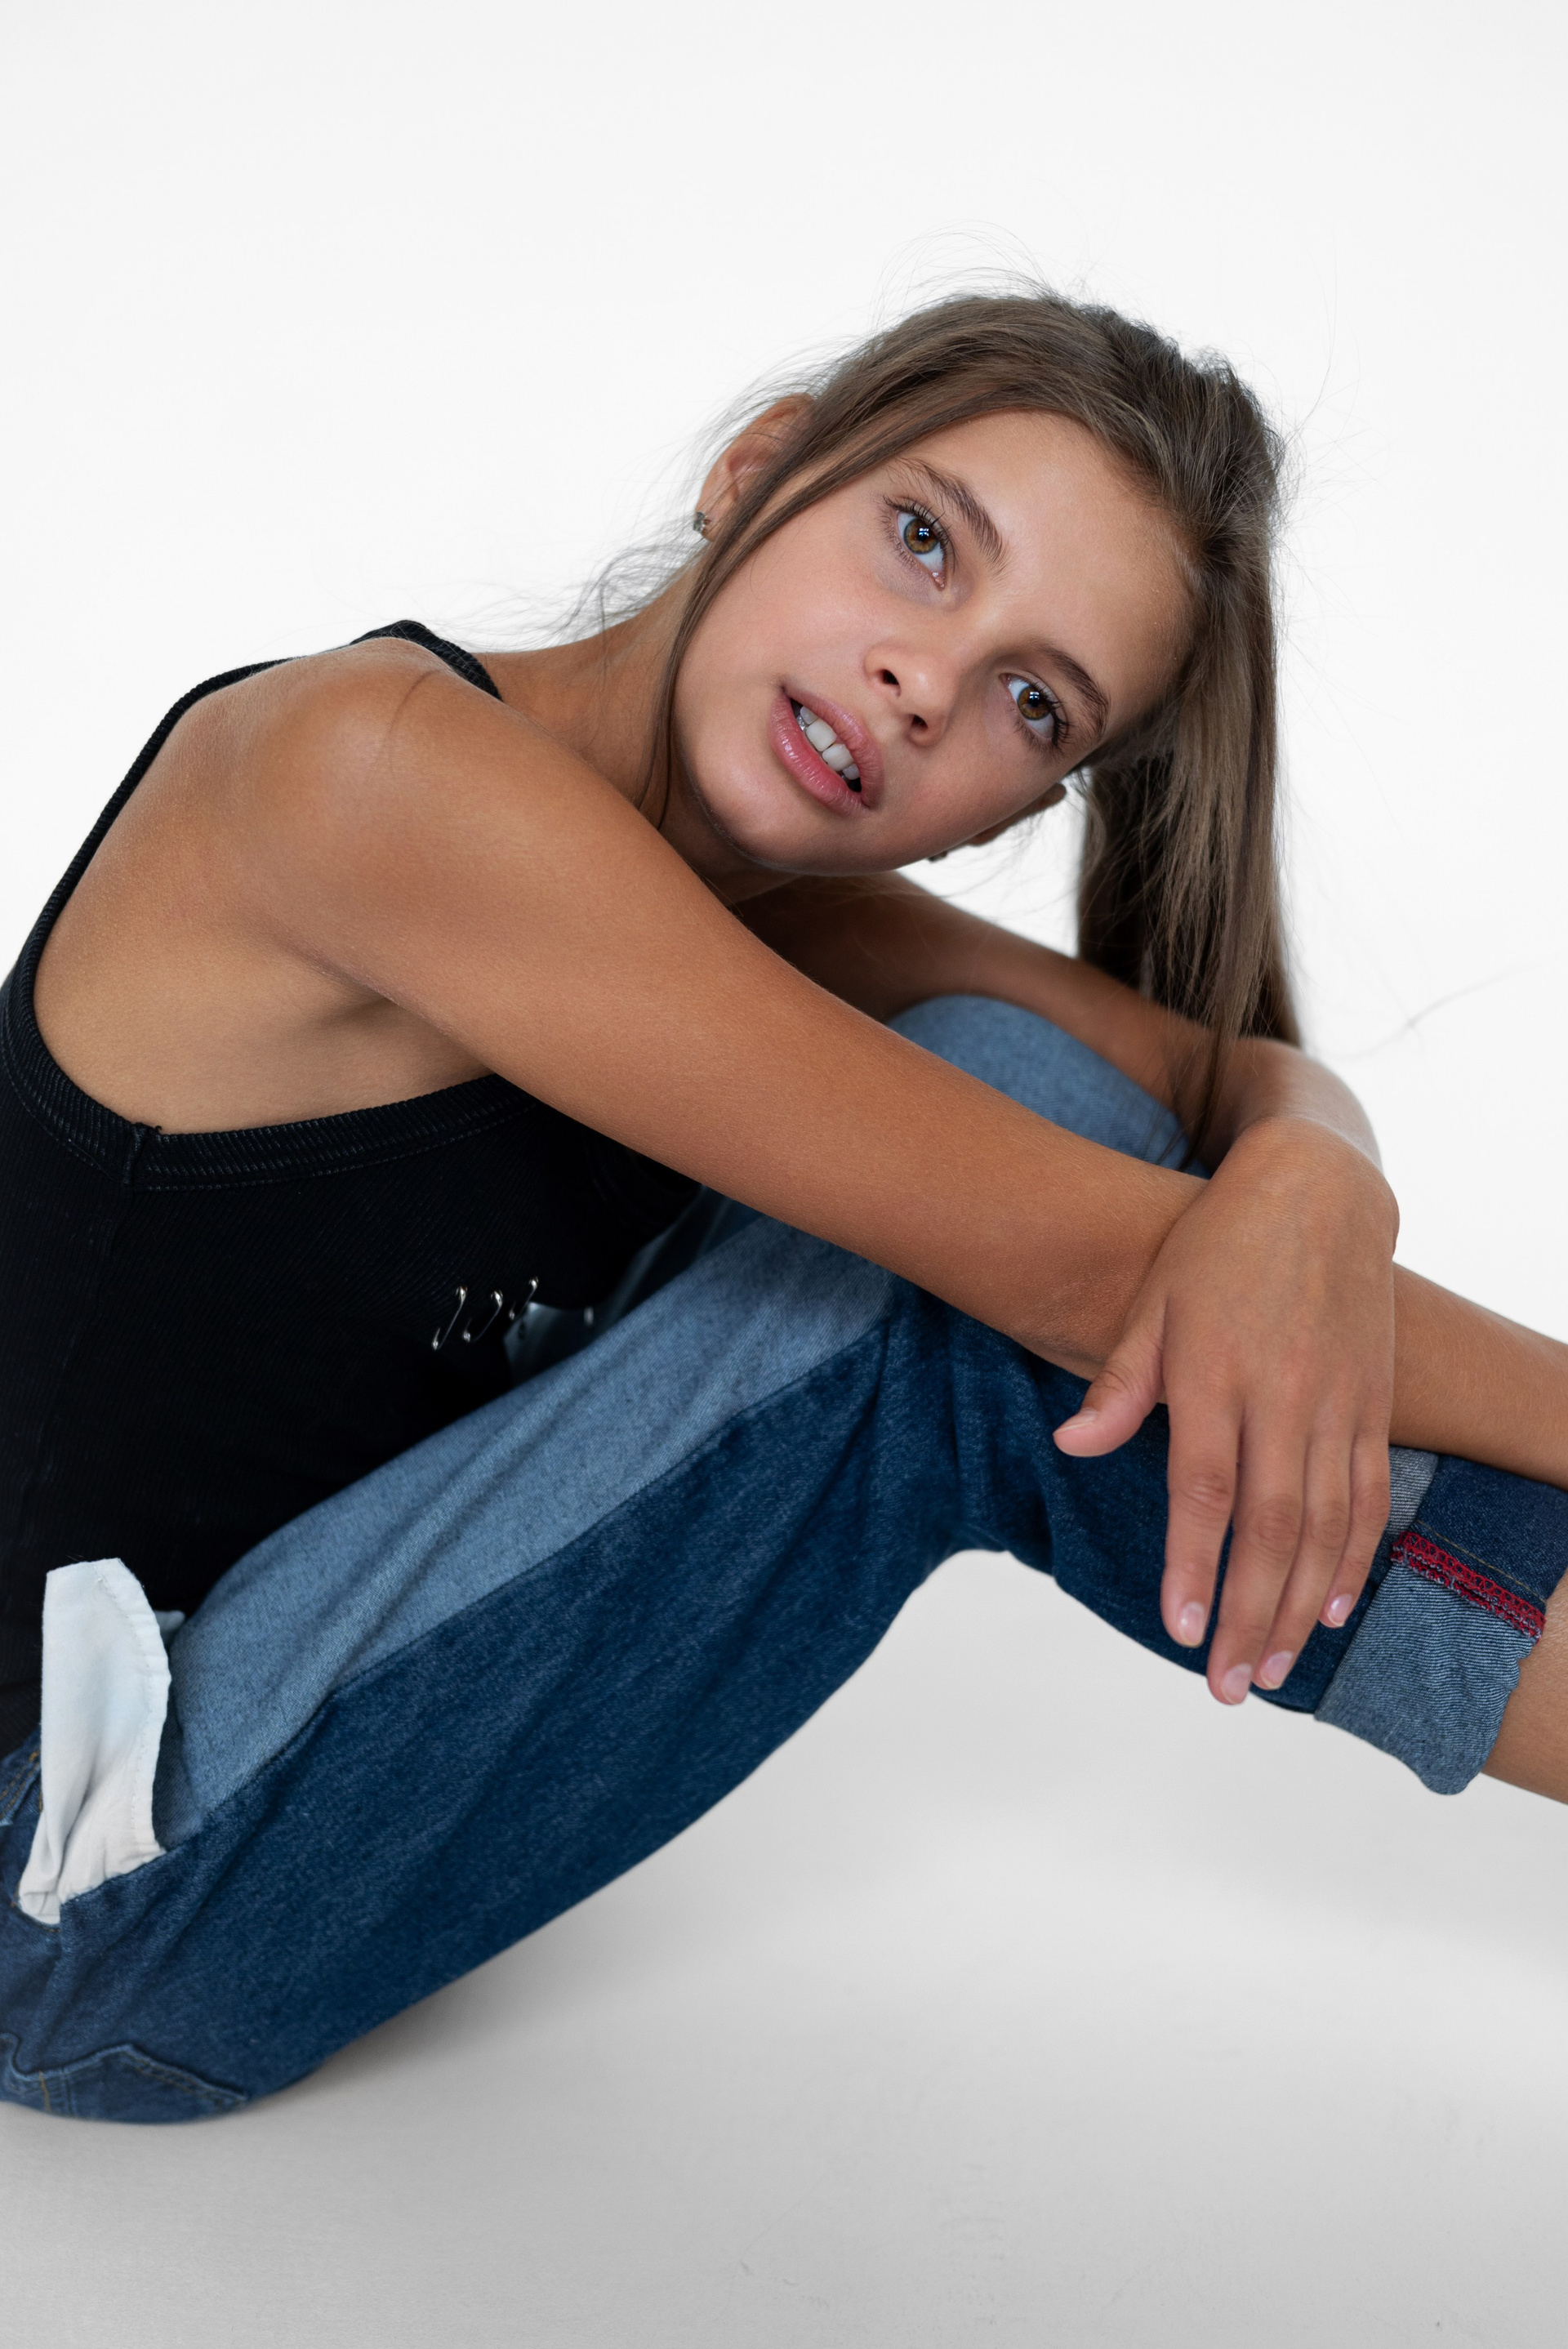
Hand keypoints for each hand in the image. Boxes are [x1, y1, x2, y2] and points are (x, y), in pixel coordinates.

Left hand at [1053, 1116, 1398, 1702]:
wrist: (1318, 1194)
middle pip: (1271, 1526)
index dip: (1194, 1564)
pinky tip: (1333, 1608)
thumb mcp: (1152, 1303)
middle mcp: (1283, 1395)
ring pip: (1326, 1525)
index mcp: (1216, 1373)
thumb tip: (1071, 1446)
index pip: (1205, 1490)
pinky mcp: (1372, 1405)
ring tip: (1273, 1667)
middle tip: (1229, 1685)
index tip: (1181, 1629)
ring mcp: (1337, 1404)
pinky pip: (1370, 1496)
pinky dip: (1356, 1558)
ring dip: (1301, 1605)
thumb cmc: (1217, 1250)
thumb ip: (1119, 1385)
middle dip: (1250, 1613)